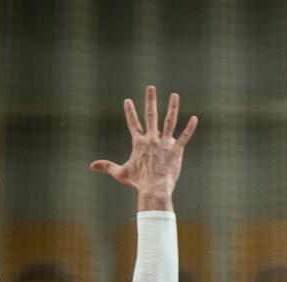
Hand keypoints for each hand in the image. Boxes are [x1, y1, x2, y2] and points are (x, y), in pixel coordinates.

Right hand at [90, 85, 197, 210]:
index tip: (127, 100)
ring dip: (172, 107)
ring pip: (170, 121)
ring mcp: (165, 144)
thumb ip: (107, 166)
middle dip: (150, 100)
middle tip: (151, 87)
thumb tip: (91, 166)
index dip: (129, 111)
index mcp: (139, 143)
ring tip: (175, 95)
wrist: (154, 188)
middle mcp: (152, 139)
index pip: (133, 123)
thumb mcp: (120, 173)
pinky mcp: (176, 151)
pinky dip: (190, 128)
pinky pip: (185, 137)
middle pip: (151, 115)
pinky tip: (195, 118)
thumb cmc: (138, 182)